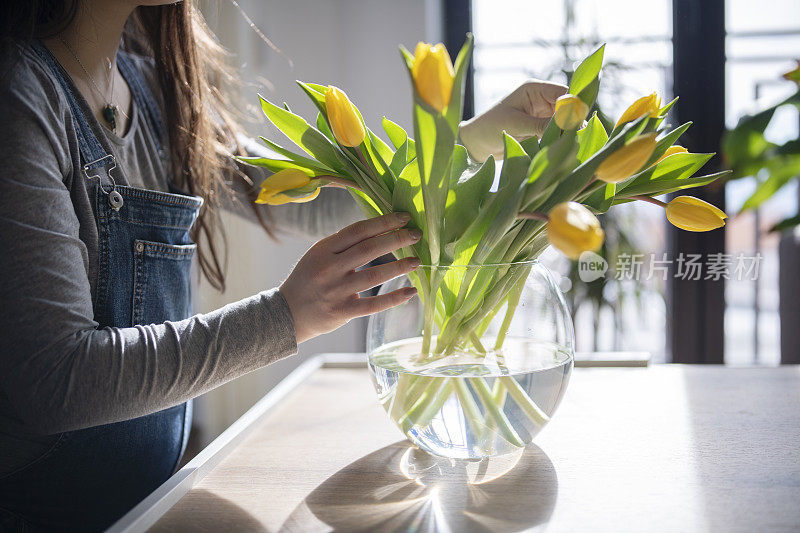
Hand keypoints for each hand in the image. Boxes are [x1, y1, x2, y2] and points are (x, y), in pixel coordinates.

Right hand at [280, 213, 420, 343]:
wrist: (288, 313)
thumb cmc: (309, 279)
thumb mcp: (318, 255)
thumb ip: (343, 244)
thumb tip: (380, 229)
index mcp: (324, 249)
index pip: (358, 230)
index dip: (383, 222)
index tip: (404, 217)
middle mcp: (329, 268)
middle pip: (368, 249)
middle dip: (396, 239)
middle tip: (416, 235)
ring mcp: (336, 291)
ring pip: (374, 275)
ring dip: (399, 266)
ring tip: (417, 261)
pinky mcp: (343, 311)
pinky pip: (374, 305)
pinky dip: (394, 298)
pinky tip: (411, 292)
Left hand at [458, 79, 567, 161]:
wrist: (475, 143)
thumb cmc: (489, 127)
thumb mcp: (516, 125)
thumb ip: (541, 125)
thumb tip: (567, 126)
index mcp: (534, 89)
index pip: (563, 92)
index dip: (573, 105)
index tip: (578, 122)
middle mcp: (541, 100)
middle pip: (567, 107)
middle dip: (573, 121)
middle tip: (577, 137)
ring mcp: (541, 115)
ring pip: (564, 121)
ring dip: (567, 132)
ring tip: (571, 144)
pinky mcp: (540, 129)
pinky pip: (556, 133)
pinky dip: (560, 140)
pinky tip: (563, 148)